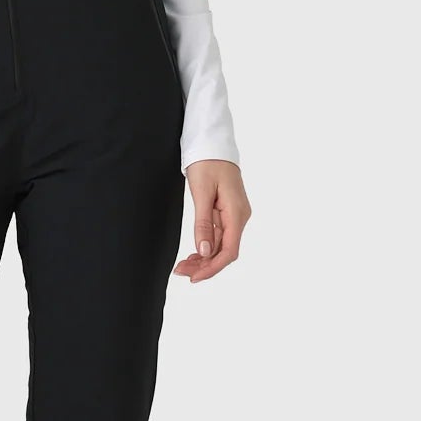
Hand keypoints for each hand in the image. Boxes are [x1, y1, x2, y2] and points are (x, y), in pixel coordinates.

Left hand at [174, 159, 250, 282]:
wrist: (212, 142)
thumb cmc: (207, 163)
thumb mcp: (202, 193)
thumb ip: (203, 224)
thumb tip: (204, 251)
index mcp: (237, 213)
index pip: (229, 251)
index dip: (212, 268)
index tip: (194, 278)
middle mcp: (240, 216)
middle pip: (225, 251)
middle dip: (204, 265)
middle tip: (180, 271)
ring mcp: (235, 214)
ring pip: (221, 245)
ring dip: (203, 258)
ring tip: (182, 266)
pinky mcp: (227, 211)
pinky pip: (219, 235)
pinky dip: (206, 245)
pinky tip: (193, 254)